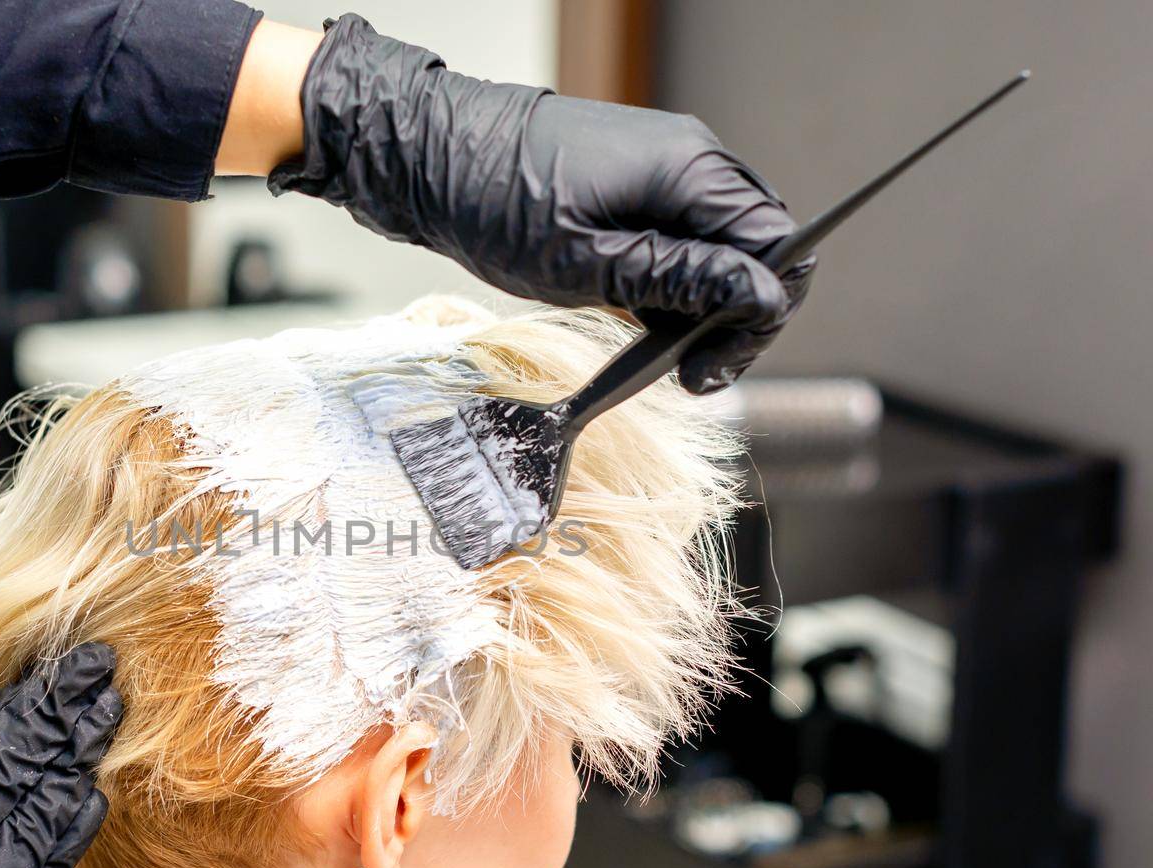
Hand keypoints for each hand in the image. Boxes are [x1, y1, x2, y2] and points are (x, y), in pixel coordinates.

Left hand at [267, 13, 814, 393]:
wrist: (426, 155)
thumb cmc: (492, 202)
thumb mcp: (585, 262)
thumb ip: (677, 280)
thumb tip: (759, 298)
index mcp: (688, 170)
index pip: (776, 245)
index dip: (760, 313)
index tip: (713, 364)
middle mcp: (689, 162)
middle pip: (755, 250)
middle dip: (736, 318)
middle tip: (694, 377)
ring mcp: (661, 172)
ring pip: (718, 250)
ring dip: (703, 309)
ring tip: (665, 363)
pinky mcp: (632, 188)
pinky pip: (678, 241)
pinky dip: (671, 287)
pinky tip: (642, 326)